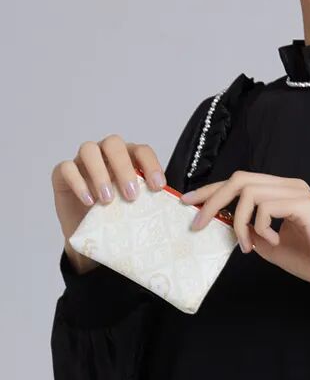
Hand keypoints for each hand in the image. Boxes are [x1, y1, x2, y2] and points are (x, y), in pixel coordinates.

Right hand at [52, 135, 167, 272]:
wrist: (90, 235)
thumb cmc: (117, 217)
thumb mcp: (136, 209)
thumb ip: (150, 200)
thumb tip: (177, 204)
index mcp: (127, 158)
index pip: (141, 150)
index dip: (151, 165)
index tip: (158, 187)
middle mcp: (105, 154)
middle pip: (114, 143)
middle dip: (124, 168)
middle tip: (132, 196)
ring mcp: (82, 162)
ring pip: (89, 150)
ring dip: (100, 173)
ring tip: (108, 200)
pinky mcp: (62, 174)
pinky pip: (66, 168)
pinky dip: (78, 182)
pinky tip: (89, 201)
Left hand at [180, 171, 309, 292]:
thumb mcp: (271, 247)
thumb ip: (250, 232)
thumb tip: (227, 225)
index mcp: (283, 192)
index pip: (240, 182)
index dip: (211, 190)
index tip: (188, 202)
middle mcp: (290, 185)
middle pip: (239, 179)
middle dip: (212, 199)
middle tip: (199, 223)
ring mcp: (298, 192)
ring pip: (248, 191)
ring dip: (238, 222)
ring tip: (248, 246)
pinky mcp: (304, 204)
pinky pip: (265, 207)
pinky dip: (260, 228)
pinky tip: (274, 243)